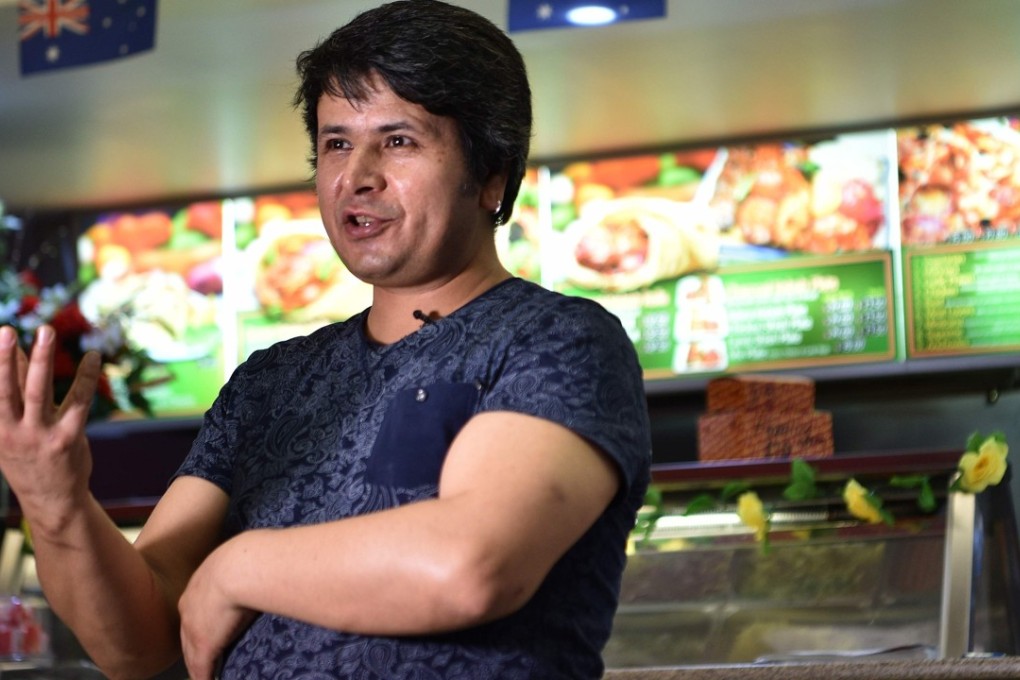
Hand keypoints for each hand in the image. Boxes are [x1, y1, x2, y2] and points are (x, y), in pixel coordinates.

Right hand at [0, 325, 97, 528]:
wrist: (51, 500)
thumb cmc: (31, 458)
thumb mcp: (13, 431)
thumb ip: (17, 396)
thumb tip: (16, 358)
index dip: (0, 362)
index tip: (0, 333)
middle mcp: (14, 430)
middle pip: (8, 389)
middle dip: (5, 359)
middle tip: (5, 330)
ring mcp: (41, 434)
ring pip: (39, 391)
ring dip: (41, 359)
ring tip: (45, 331)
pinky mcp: (68, 437)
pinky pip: (79, 401)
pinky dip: (86, 377)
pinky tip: (93, 357)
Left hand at [179, 540, 257, 679]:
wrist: (242, 566)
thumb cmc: (252, 557)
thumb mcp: (246, 558)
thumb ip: (250, 566)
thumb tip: (269, 561)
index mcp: (199, 584)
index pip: (195, 611)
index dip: (202, 624)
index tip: (210, 632)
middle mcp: (189, 606)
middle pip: (187, 635)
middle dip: (194, 647)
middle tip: (204, 660)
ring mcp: (193, 627)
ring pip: (190, 653)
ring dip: (198, 664)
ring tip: (206, 674)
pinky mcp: (203, 645)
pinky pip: (200, 668)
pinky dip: (205, 677)